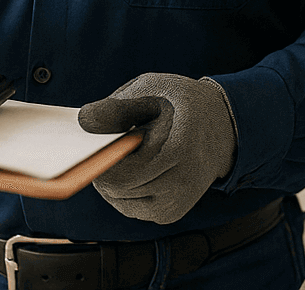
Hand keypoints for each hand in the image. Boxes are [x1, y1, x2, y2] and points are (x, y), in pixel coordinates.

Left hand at [78, 73, 237, 224]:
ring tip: (124, 153)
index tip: (89, 144)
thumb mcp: (151, 89)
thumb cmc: (182, 103)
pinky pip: (130, 208)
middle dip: (102, 168)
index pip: (119, 176)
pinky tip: (133, 167)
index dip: (97, 161)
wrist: (221, 126)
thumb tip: (83, 123)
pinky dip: (123, 190)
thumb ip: (117, 106)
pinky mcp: (170, 214)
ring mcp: (176, 204)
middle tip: (104, 144)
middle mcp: (180, 185)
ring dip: (112, 180)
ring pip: (119, 201)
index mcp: (177, 151)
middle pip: (115, 190)